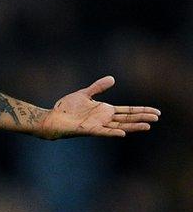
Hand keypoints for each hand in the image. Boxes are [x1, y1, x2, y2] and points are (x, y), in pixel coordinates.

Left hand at [39, 76, 159, 139]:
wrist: (52, 117)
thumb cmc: (66, 108)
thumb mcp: (84, 94)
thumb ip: (98, 87)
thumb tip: (113, 78)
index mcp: (105, 110)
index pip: (128, 110)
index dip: (141, 110)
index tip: (156, 112)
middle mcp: (104, 118)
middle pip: (127, 118)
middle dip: (142, 117)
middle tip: (157, 117)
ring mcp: (98, 125)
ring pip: (120, 125)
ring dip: (133, 126)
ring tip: (147, 126)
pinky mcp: (89, 130)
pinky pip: (103, 132)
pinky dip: (113, 132)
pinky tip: (123, 133)